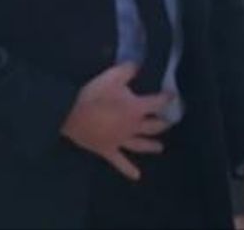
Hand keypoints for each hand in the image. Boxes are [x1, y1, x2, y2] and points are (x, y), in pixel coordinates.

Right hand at [60, 62, 172, 180]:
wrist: (70, 114)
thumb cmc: (93, 95)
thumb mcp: (112, 76)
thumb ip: (128, 70)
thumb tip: (138, 66)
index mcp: (136, 108)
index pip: (157, 103)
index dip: (166, 98)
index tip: (173, 95)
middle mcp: (133, 127)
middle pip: (153, 126)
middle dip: (163, 123)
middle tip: (169, 122)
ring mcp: (121, 141)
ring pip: (141, 145)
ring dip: (151, 146)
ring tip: (160, 148)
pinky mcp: (108, 150)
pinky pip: (120, 162)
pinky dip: (128, 170)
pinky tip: (136, 176)